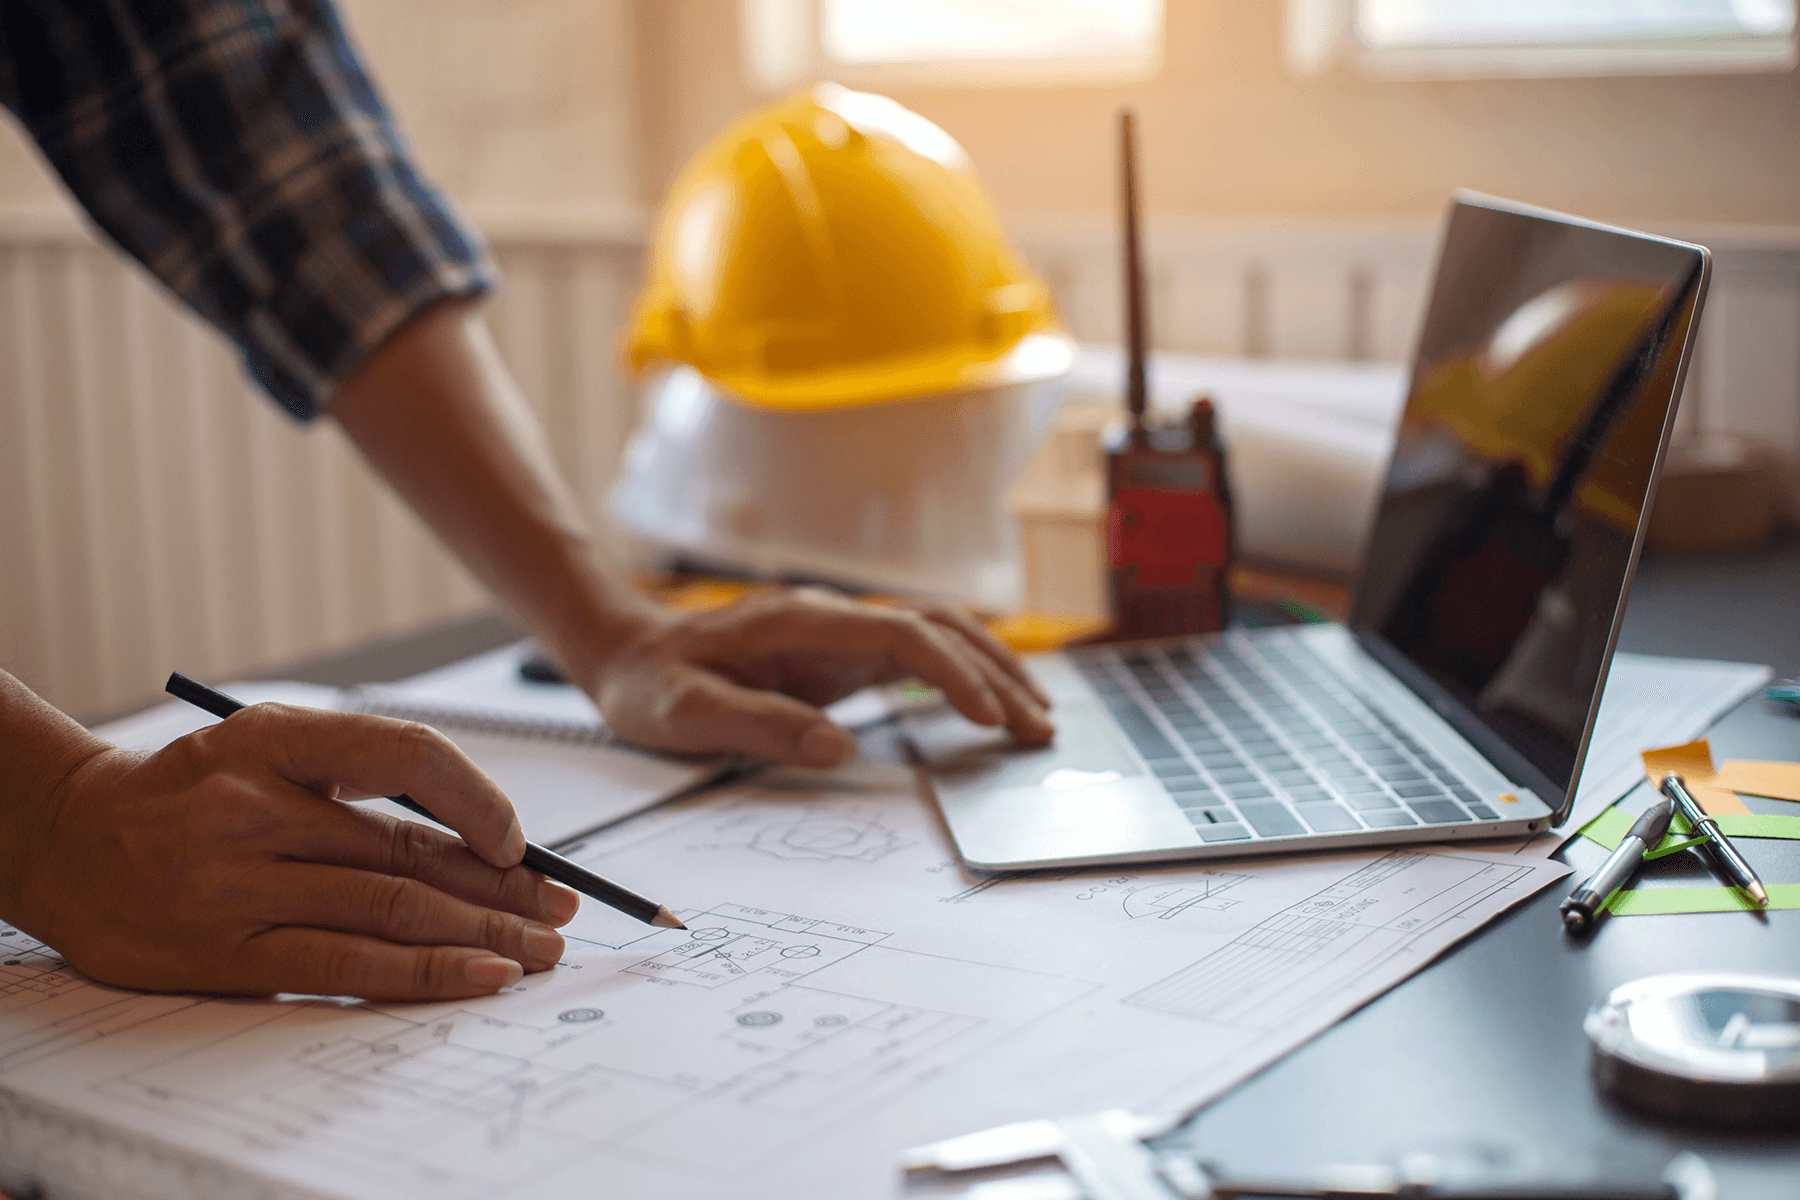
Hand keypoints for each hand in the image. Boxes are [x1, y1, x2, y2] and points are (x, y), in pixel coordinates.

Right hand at [6, 705, 577, 1000]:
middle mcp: (255, 807)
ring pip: (390, 909)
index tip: (520, 843)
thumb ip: (361, 776)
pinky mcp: (224, 953)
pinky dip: (422, 974)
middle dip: (503, 888)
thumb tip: (485, 837)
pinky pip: (344, 966)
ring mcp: (237, 884)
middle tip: (564, 910)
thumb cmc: (193, 792)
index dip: (479, 801)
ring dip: (481, 935)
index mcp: (274, 738)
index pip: (406, 756)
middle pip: (412, 851)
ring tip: (537, 951)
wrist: (68, 838)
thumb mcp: (267, 747)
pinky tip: (478, 976)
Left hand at [589, 587, 1054, 766]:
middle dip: (996, 673)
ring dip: (991, 671)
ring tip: (1036, 719)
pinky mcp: (842, 654)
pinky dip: (963, 678)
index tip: (988, 717)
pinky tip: (992, 708)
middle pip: (937, 628)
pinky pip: (918, 657)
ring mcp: (841, 632)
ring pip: (937, 635)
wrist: (629, 653)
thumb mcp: (686, 712)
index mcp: (800, 621)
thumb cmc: (651, 683)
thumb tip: (836, 747)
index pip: (899, 634)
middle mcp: (831, 616)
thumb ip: (759, 724)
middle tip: (1040, 728)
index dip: (952, 672)